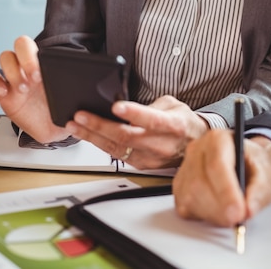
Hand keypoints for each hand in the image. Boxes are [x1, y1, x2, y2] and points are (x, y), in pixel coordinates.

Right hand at [0, 36, 68, 142]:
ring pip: (5, 58)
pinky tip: (3, 91)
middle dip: (25, 58)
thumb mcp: (72, 100)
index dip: (35, 55)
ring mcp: (15, 78)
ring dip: (12, 72)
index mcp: (45, 65)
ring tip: (23, 89)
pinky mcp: (4, 92)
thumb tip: (87, 91)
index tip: (42, 73)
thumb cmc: (63, 110)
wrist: (54, 130)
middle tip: (33, 77)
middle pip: (20, 45)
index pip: (37, 46)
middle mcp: (29, 67)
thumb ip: (76, 92)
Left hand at [65, 95, 208, 168]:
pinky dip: (100, 145)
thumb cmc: (183, 122)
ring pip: (117, 149)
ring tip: (76, 126)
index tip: (116, 106)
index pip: (151, 120)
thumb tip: (124, 106)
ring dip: (93, 137)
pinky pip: (117, 155)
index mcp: (173, 125)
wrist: (195, 145)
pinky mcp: (142, 165)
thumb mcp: (172, 105)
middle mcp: (161, 144)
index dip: (133, 113)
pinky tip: (87, 136)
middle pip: (126, 136)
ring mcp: (150, 158)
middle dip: (99, 125)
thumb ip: (149, 106)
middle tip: (81, 115)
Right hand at [172, 129, 270, 226]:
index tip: (238, 212)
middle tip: (238, 219)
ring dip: (213, 214)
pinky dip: (204, 216)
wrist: (243, 163)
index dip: (226, 191)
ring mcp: (185, 167)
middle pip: (200, 183)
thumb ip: (260, 190)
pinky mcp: (179, 187)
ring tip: (230, 214)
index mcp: (218, 139)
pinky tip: (218, 210)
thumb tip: (249, 209)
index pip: (216, 164)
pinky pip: (185, 207)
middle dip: (220, 208)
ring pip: (191, 197)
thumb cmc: (251, 164)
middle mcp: (197, 149)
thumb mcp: (264, 173)